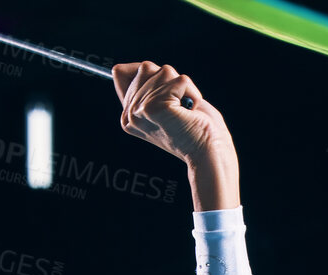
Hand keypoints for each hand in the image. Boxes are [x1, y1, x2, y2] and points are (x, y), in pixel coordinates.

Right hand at [112, 61, 238, 207]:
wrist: (209, 153)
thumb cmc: (196, 128)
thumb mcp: (165, 100)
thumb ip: (145, 85)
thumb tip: (118, 68)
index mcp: (128, 116)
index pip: (122, 72)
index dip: (152, 77)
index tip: (167, 99)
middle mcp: (129, 115)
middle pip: (145, 67)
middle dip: (170, 82)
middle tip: (179, 109)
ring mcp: (139, 111)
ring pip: (164, 71)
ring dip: (183, 88)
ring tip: (185, 111)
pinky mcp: (155, 107)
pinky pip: (180, 80)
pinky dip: (193, 92)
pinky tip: (190, 113)